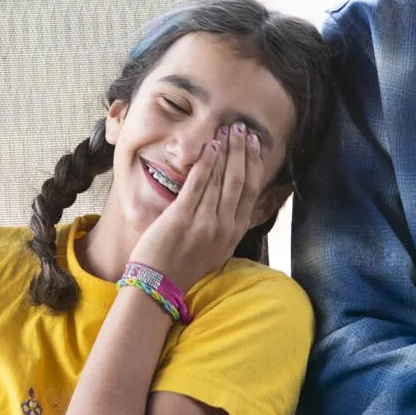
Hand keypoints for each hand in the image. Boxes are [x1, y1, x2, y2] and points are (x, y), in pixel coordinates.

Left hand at [128, 123, 269, 291]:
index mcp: (235, 232)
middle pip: (239, 180)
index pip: (251, 190)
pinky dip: (206, 162)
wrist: (159, 285)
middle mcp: (225, 226)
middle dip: (242, 150)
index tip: (256, 144)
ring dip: (226, 150)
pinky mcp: (182, 218)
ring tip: (228, 130)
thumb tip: (238, 202)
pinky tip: (210, 145)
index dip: (255, 163)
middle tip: (243, 128)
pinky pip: (198, 184)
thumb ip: (228, 224)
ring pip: (221, 178)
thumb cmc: (184, 265)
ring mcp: (204, 223)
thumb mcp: (218, 248)